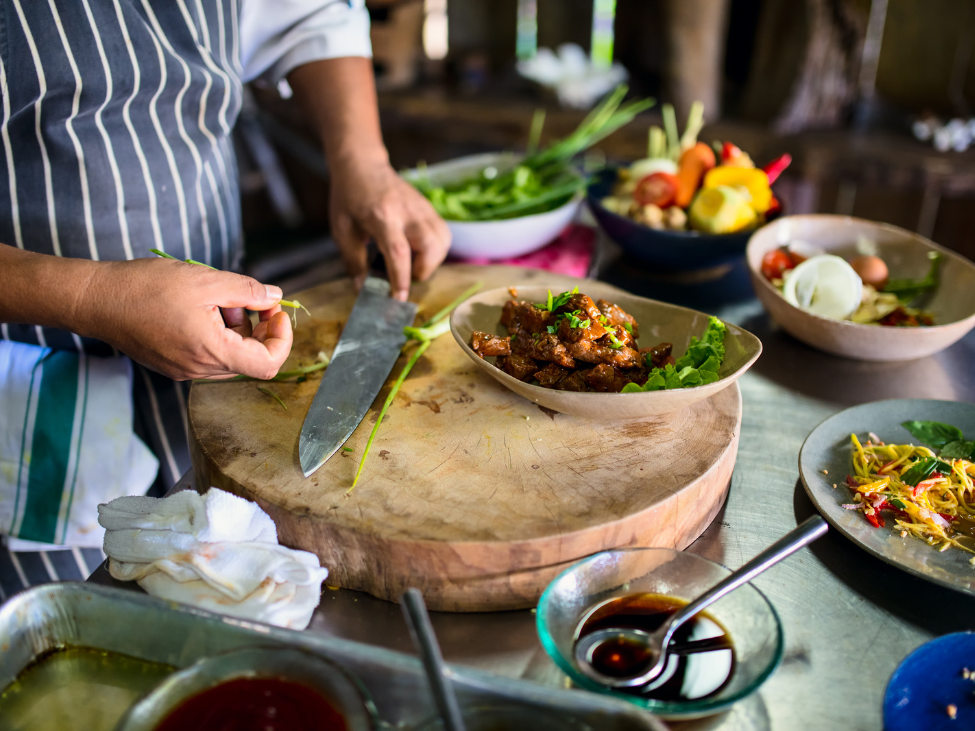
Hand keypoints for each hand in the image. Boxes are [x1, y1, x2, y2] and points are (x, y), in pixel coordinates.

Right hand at [78, 258, 292, 380]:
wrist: (96, 300)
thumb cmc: (146, 288)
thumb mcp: (205, 281)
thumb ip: (246, 291)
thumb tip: (275, 297)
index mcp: (211, 352)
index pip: (268, 364)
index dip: (282, 339)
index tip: (276, 312)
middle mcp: (199, 369)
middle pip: (250, 359)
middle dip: (259, 327)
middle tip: (248, 297)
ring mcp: (184, 370)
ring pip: (229, 355)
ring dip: (236, 328)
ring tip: (217, 299)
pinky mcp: (172, 364)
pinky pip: (208, 354)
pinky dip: (216, 333)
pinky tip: (200, 308)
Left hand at [329, 155, 450, 300]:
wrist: (362, 166)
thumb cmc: (349, 199)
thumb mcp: (342, 231)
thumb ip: (354, 261)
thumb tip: (363, 289)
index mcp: (382, 216)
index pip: (398, 252)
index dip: (401, 278)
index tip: (398, 298)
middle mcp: (408, 212)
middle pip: (431, 246)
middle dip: (423, 269)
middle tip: (406, 273)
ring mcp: (423, 208)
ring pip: (443, 241)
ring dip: (432, 260)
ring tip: (412, 261)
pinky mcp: (430, 208)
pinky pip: (443, 234)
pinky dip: (436, 249)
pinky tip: (418, 250)